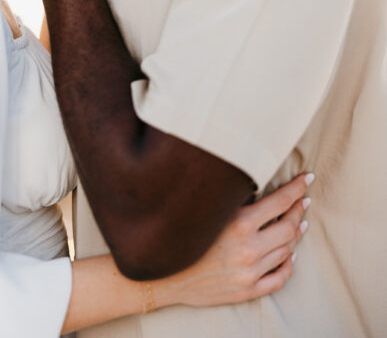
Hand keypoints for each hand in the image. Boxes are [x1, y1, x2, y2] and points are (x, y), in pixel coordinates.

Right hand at [158, 173, 311, 306]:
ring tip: (299, 223)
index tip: (307, 179)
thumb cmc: (181, 233)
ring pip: (287, 251)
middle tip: (304, 200)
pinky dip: (288, 265)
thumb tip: (255, 180)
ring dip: (296, 235)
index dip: (297, 188)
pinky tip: (290, 255)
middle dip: (299, 210)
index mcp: (239, 223)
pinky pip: (279, 278)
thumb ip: (232, 198)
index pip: (280, 201)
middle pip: (289, 227)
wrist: (162, 274)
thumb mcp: (207, 209)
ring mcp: (250, 272)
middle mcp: (248, 249)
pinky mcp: (247, 291)